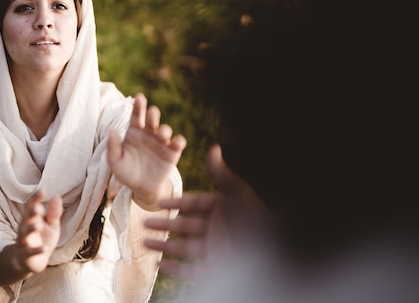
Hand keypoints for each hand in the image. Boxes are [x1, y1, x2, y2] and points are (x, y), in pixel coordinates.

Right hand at [0, 189, 62, 284]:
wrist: (32, 262)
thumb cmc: (42, 239)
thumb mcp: (51, 226)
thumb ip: (54, 213)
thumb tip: (56, 195)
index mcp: (32, 218)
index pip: (31, 205)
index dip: (35, 198)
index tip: (42, 190)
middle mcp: (25, 228)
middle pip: (26, 218)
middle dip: (30, 212)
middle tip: (37, 207)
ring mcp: (24, 242)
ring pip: (24, 234)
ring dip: (30, 229)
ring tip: (38, 225)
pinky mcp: (26, 255)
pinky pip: (29, 252)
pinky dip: (36, 251)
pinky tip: (44, 249)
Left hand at [108, 93, 185, 210]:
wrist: (142, 189)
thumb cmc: (126, 173)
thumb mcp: (115, 161)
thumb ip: (112, 146)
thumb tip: (111, 130)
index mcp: (134, 132)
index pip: (136, 115)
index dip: (138, 105)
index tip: (139, 97)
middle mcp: (149, 133)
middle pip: (152, 118)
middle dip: (153, 113)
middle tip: (152, 113)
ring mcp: (161, 142)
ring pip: (166, 129)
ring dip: (165, 129)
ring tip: (162, 134)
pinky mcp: (172, 153)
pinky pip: (178, 142)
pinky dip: (178, 140)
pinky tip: (176, 142)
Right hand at [143, 143, 266, 279]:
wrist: (273, 255)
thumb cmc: (257, 220)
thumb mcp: (238, 193)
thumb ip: (221, 173)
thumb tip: (213, 147)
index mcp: (225, 208)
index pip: (196, 203)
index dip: (177, 203)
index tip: (159, 202)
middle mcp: (219, 228)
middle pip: (187, 226)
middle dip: (165, 225)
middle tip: (144, 223)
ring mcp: (217, 249)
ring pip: (185, 248)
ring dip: (164, 246)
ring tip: (145, 243)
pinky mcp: (216, 269)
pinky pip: (191, 270)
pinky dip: (175, 269)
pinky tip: (160, 265)